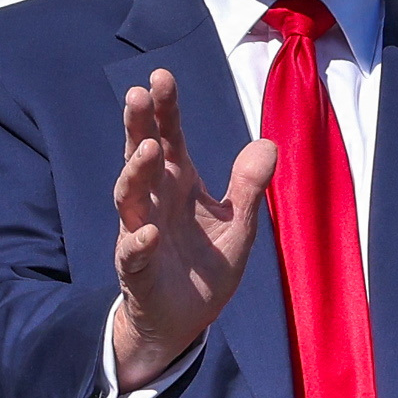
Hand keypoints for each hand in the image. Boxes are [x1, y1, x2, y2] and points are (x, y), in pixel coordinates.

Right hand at [108, 66, 275, 391]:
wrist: (184, 321)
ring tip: (147, 150)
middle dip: (137, 126)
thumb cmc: (205, 267)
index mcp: (178, 183)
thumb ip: (249, 187)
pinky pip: (132, 253)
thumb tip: (268, 143)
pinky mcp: (136, 270)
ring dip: (135, 173)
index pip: (170, 138)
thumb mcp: (238, 225)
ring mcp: (140, 232)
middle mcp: (154, 201)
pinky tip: (147, 232)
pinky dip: (137, 242)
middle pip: (140, 156)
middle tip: (137, 94)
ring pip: (130, 197)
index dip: (166, 109)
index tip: (161, 76)